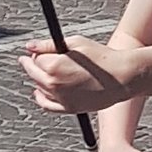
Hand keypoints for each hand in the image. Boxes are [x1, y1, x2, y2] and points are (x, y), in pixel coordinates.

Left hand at [21, 36, 135, 115]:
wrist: (121, 77)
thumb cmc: (102, 58)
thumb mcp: (76, 43)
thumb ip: (48, 45)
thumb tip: (30, 46)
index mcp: (54, 65)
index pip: (35, 58)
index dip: (36, 53)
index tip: (38, 51)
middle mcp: (54, 83)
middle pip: (33, 74)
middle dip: (31, 65)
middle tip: (31, 59)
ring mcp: (60, 98)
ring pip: (39, 88)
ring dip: (38, 79)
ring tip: (42, 72)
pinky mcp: (68, 108)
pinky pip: (47, 105)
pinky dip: (41, 98)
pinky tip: (40, 92)